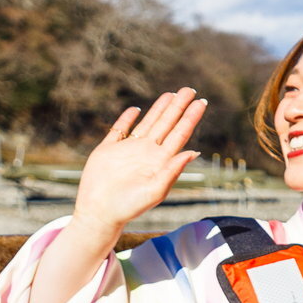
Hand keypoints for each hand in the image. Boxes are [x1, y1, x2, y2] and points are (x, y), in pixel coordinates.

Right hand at [72, 89, 206, 233]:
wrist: (100, 213)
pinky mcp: (108, 149)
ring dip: (159, 109)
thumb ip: (173, 170)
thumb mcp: (156, 190)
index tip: (201, 102)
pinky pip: (119, 130)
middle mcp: (147, 153)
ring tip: (171, 94)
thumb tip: (194, 152)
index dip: (190, 117)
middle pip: (167, 124)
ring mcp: (128, 150)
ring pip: (147, 123)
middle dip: (178, 106)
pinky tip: (135, 109)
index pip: (180, 134)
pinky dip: (127, 119)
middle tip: (190, 89)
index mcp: (161, 161)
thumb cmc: (130, 207)